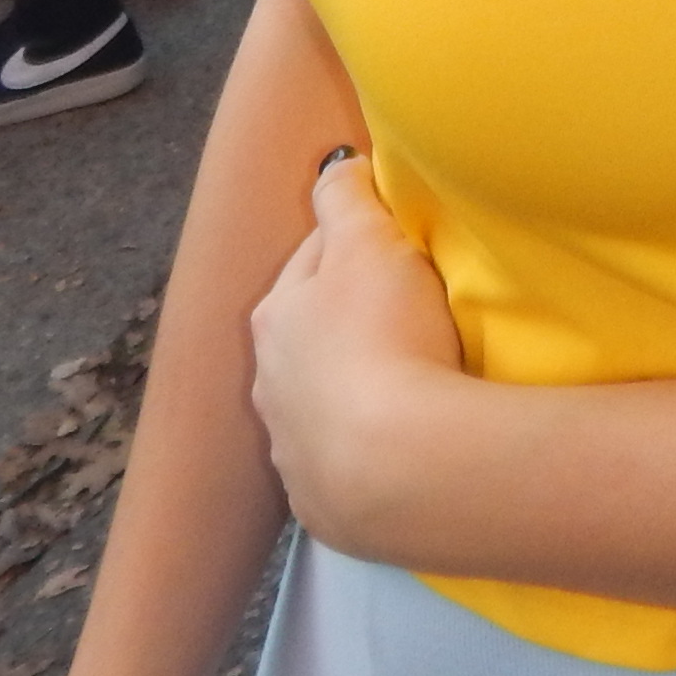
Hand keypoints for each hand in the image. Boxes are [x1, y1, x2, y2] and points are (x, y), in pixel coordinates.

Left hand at [246, 150, 469, 561]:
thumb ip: (347, 197)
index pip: (313, 260)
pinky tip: (401, 452)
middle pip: (310, 338)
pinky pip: (344, 469)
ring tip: (407, 390)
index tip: (396, 245)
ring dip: (351, 395)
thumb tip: (335, 167)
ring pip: (320, 407)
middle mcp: (269, 386)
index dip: (355, 246)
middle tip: (406, 318)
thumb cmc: (385, 338)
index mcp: (276, 317)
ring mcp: (292, 453)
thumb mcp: (369, 241)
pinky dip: (366, 455)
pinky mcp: (323, 509)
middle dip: (345, 326)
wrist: (403, 468)